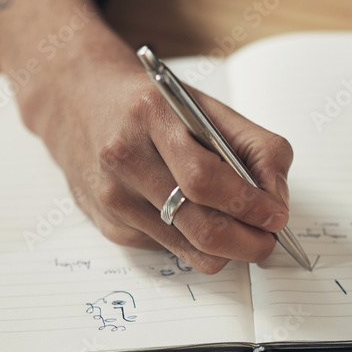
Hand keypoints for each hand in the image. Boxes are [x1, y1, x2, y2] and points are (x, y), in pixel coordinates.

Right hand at [0, 0, 292, 273]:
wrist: (74, 100)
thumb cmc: (147, 105)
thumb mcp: (203, 105)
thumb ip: (252, 144)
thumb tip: (277, 198)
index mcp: (152, 117)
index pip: (208, 179)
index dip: (251, 205)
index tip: (277, 216)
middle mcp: (125, 159)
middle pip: (200, 225)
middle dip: (248, 242)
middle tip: (269, 241)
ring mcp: (113, 197)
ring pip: (188, 248)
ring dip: (229, 251)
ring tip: (247, 237)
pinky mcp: (109, 225)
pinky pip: (169, 251)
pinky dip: (196, 245)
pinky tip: (199, 224)